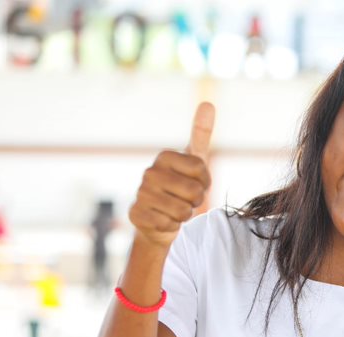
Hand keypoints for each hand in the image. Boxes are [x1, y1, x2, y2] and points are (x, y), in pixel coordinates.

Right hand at [128, 102, 214, 247]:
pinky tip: (163, 219)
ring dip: (185, 214)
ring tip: (176, 209)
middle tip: (186, 198)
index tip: (196, 181)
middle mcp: (149, 172)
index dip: (205, 182)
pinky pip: (169, 225)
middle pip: (194, 192)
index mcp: (164, 156)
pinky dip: (171, 226)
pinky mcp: (136, 214)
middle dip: (196, 200)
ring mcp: (140, 193)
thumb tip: (208, 103)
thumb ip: (201, 134)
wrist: (160, 217)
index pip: (202, 171)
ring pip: (182, 211)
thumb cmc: (181, 186)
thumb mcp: (195, 161)